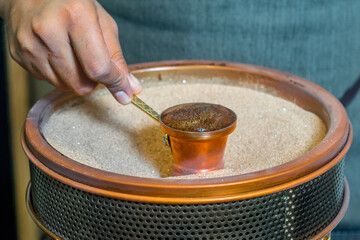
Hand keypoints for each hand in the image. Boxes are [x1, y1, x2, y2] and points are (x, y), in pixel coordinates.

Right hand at [2, 0, 141, 103]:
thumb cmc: (70, 4)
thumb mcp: (102, 22)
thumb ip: (116, 57)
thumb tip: (129, 88)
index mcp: (75, 15)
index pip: (98, 67)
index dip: (116, 83)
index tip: (125, 92)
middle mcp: (48, 30)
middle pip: (81, 84)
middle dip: (94, 81)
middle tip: (93, 63)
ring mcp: (30, 44)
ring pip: (64, 86)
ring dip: (76, 78)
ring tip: (73, 54)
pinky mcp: (18, 55)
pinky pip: (48, 81)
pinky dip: (59, 74)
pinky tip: (56, 53)